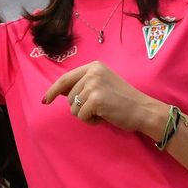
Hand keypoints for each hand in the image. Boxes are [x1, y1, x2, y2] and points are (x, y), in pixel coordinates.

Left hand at [43, 61, 162, 134]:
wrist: (143, 109)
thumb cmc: (123, 100)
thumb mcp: (102, 85)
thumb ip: (83, 85)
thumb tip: (58, 92)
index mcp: (94, 66)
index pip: (66, 78)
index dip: (54, 90)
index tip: (45, 100)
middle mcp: (92, 72)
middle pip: (69, 96)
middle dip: (80, 107)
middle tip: (100, 108)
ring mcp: (93, 85)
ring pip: (74, 108)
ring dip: (86, 115)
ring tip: (104, 111)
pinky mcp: (95, 99)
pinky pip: (81, 116)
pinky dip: (91, 121)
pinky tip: (105, 116)